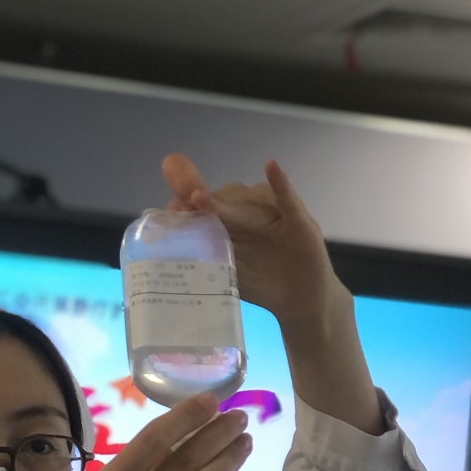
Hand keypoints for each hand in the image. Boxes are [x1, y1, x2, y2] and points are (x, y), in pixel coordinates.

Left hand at [160, 154, 382, 433]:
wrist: (302, 304)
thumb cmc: (263, 286)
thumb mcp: (225, 275)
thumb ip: (202, 253)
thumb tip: (169, 242)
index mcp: (231, 224)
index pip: (206, 204)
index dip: (190, 200)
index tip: (176, 205)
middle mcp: (251, 212)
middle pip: (227, 199)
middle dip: (211, 204)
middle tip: (196, 202)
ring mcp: (275, 214)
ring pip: (251, 198)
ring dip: (238, 206)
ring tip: (242, 229)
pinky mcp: (299, 222)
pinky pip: (287, 199)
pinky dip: (280, 182)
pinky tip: (270, 166)